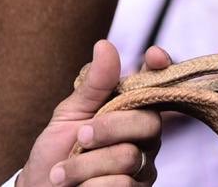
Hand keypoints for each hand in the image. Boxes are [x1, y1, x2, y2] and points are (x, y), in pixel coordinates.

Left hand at [17, 40, 167, 185]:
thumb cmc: (56, 150)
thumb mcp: (69, 114)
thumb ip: (93, 84)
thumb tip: (105, 44)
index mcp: (132, 108)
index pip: (157, 82)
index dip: (162, 67)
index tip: (152, 55)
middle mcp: (145, 135)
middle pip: (148, 122)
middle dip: (108, 128)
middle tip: (80, 137)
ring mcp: (144, 165)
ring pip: (129, 157)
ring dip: (86, 165)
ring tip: (61, 173)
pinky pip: (122, 184)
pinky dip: (90, 185)